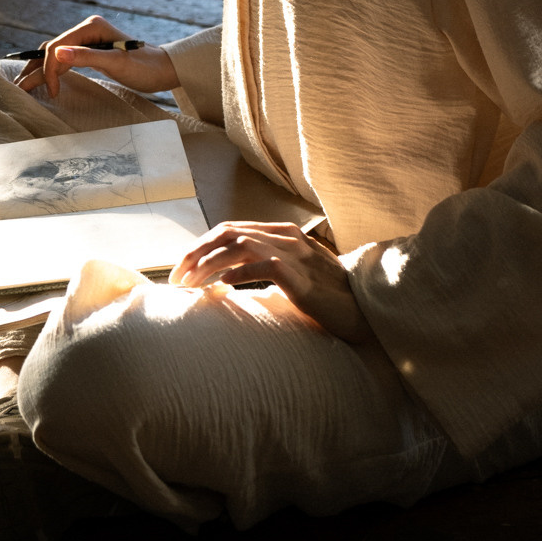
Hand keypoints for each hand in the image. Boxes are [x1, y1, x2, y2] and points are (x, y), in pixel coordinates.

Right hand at [14, 15, 179, 98]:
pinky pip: (65, 59)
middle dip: (36, 68)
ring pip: (56, 54)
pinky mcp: (90, 50)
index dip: (49, 68)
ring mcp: (87, 39)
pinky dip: (53, 70)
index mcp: (91, 27)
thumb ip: (86, 57)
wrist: (162, 69)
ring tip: (23, 86)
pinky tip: (43, 80)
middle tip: (19, 88)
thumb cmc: (144, 67)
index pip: (58, 45)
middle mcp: (86, 29)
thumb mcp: (116, 63)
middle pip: (52, 48)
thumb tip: (56, 53)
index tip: (53, 92)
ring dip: (41, 70)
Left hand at [170, 221, 370, 343]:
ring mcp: (295, 254)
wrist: (366, 310)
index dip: (201, 246)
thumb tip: (227, 275)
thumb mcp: (295, 273)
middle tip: (175, 278)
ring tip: (189, 285)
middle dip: (196, 253)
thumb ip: (268, 265)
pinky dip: (237, 274)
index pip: (231, 229)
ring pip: (239, 246)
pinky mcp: (300, 276)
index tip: (182, 268)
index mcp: (284, 233)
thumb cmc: (328, 297)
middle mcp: (287, 237)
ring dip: (208, 265)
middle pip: (228, 233)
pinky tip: (220, 288)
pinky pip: (262, 267)